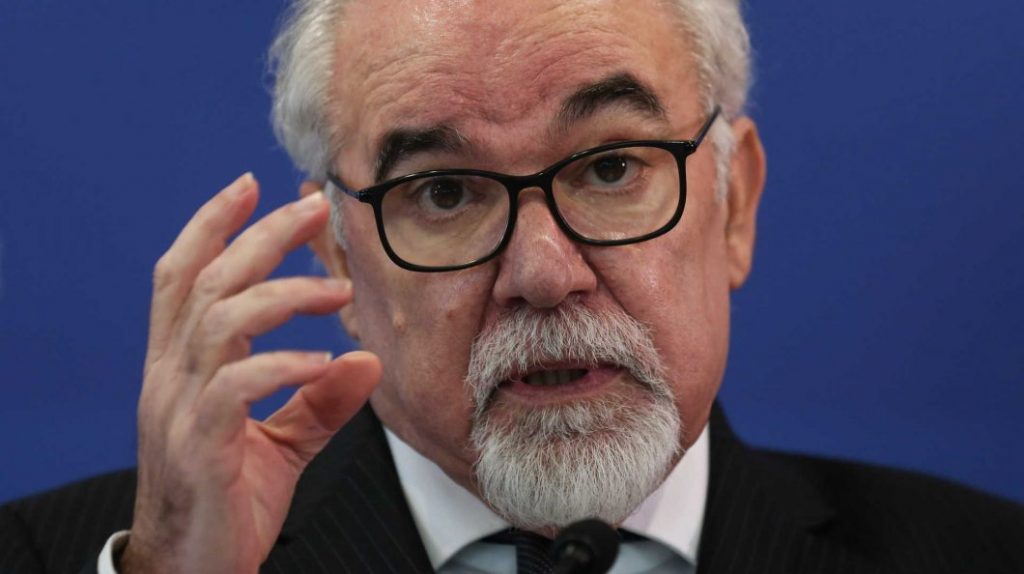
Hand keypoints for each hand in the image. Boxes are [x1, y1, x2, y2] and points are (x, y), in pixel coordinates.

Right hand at [119, 173, 379, 573]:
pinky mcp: (201, 448)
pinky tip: (325, 362)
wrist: (190, 573)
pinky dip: (284, 365)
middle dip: (261, 235)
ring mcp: (179, 411)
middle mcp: (170, 379)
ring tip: (337, 291)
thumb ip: (318, 400)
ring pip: (219, 321)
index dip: (211, 225)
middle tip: (314, 205)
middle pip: (207, 281)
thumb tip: (365, 359)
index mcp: (180, 369)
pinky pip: (236, 387)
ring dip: (283, 295)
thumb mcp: (281, 442)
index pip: (182, 277)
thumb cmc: (227, 503)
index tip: (249, 184)